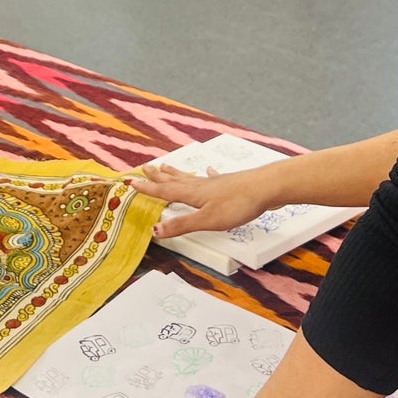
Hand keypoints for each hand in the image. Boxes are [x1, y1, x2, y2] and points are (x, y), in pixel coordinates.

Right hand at [138, 162, 280, 238]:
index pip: (164, 192)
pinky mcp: (229, 184)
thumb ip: (181, 225)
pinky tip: (207, 171)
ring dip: (175, 173)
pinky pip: (211, 178)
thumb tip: (155, 230)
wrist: (265, 188)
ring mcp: (214, 183)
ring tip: (166, 166)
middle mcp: (200, 186)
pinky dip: (206, 175)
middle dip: (158, 176)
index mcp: (192, 194)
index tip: (131, 182)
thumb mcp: (207, 220)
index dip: (147, 189)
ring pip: (190, 177)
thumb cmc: (237, 204)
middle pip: (174, 180)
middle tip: (145, 168)